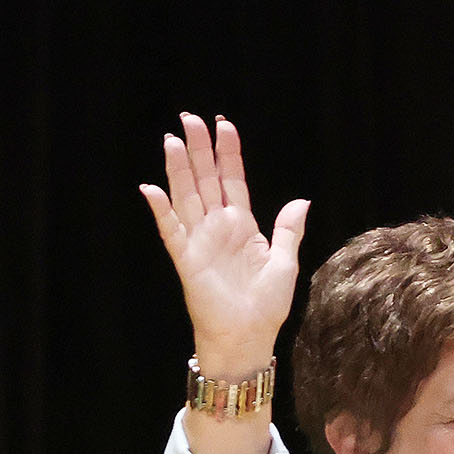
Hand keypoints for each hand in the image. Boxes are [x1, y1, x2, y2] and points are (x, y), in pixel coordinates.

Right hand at [139, 113, 309, 384]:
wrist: (249, 336)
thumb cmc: (267, 305)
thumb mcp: (285, 263)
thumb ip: (288, 230)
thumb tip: (301, 200)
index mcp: (243, 225)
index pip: (232, 180)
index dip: (228, 153)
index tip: (225, 125)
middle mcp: (218, 227)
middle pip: (205, 179)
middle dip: (199, 149)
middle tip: (190, 118)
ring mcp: (200, 240)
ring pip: (186, 196)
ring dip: (178, 169)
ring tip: (172, 139)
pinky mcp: (186, 258)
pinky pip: (171, 230)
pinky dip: (161, 210)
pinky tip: (152, 188)